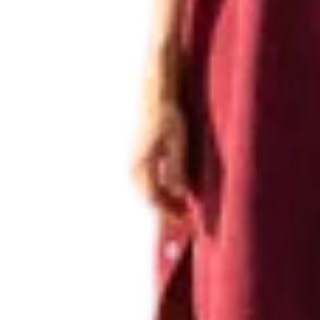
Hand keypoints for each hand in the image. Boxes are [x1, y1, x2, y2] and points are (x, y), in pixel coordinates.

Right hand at [131, 98, 191, 214]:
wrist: (155, 100)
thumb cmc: (168, 118)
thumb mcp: (178, 142)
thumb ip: (177, 168)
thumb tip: (178, 193)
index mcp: (143, 164)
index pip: (154, 197)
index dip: (168, 211)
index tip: (184, 219)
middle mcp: (135, 167)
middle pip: (149, 198)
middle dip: (166, 210)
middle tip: (185, 218)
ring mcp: (134, 164)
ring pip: (147, 192)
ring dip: (163, 202)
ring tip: (181, 208)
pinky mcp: (138, 160)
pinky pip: (147, 183)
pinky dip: (159, 192)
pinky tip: (172, 192)